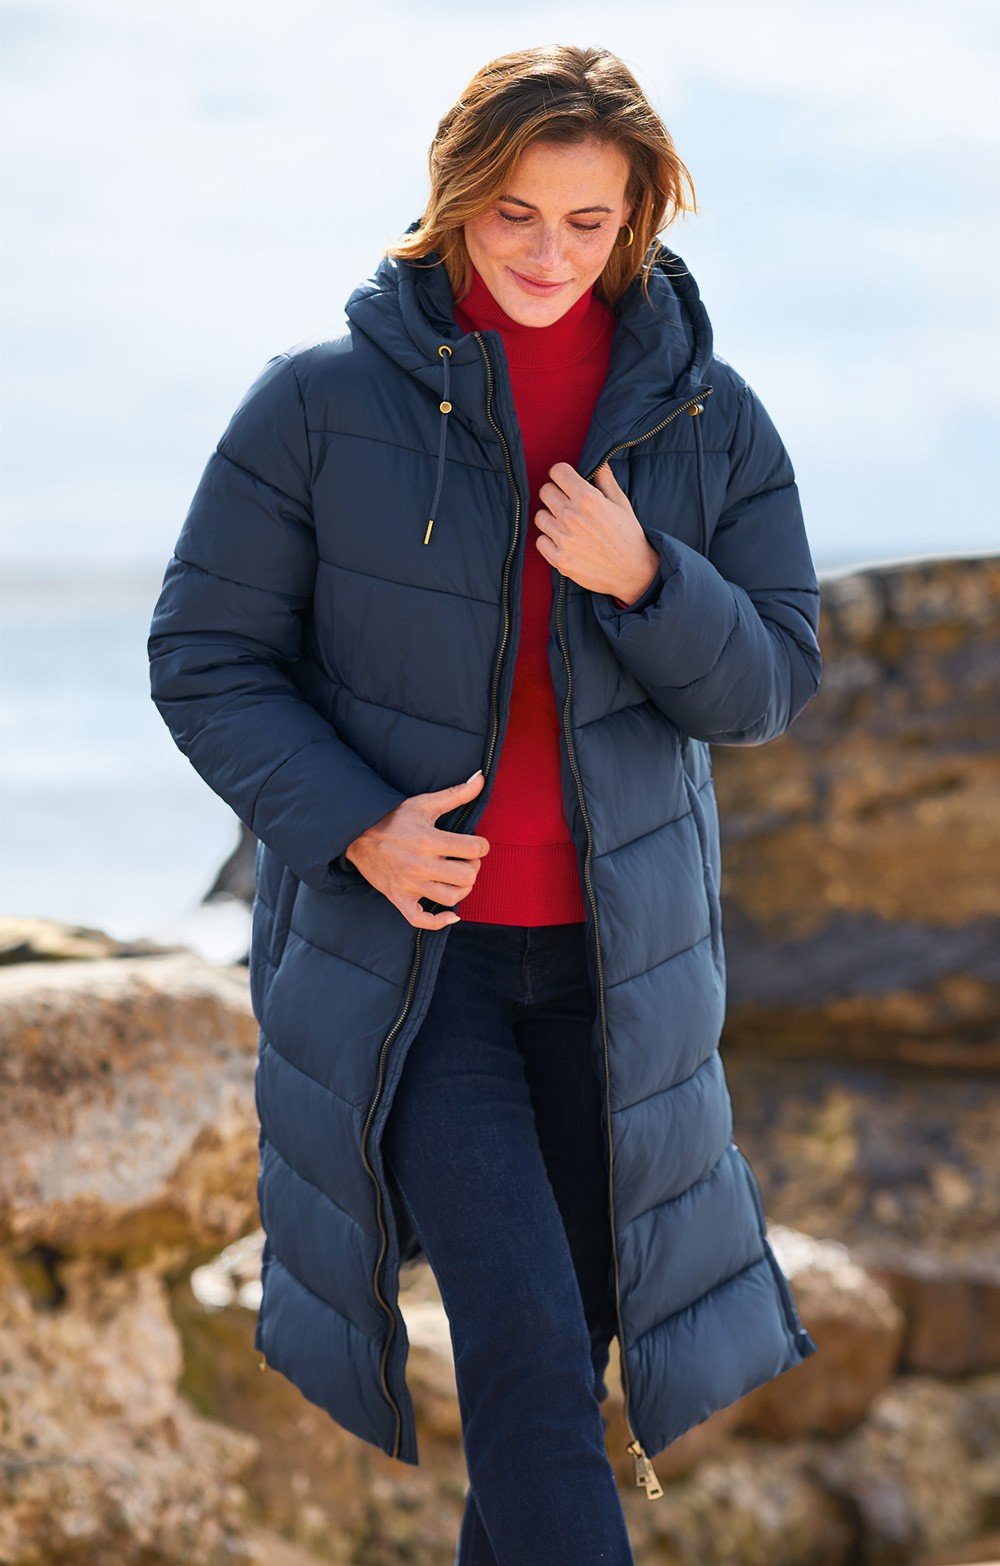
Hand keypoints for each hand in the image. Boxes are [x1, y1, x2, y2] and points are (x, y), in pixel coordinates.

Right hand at [343, 770, 489, 928]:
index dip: (482, 846)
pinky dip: (439, 921)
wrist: (357, 835)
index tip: (476, 843)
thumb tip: (480, 778)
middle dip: (474, 867)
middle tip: (467, 860)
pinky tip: (450, 913)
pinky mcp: (399, 898)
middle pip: (467, 876)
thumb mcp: (424, 803)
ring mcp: (409, 885)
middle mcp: (421, 865)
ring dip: (462, 889)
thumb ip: (455, 794)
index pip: (474, 849)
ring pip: (451, 898)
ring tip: (458, 878)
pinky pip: (422, 920)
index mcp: (429, 840)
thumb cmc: (393, 818)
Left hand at [534, 460, 659, 601]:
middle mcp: (572, 516)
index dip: (561, 475)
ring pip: (540, 516)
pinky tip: (563, 541)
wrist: (633, 572)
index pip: (557, 472)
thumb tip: (598, 461)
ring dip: (550, 518)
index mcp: (588, 499)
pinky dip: (549, 540)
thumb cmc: (628, 535)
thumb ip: (606, 479)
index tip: (565, 481)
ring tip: (566, 525)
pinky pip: (540, 541)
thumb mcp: (621, 503)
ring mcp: (563, 539)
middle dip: (555, 494)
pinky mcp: (559, 559)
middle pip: (545, 491)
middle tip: (567, 504)